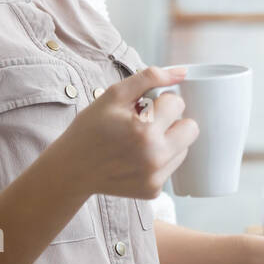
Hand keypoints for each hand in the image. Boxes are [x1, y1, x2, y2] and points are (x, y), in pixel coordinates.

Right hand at [62, 65, 198, 200]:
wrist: (72, 169)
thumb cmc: (90, 129)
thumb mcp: (113, 96)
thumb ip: (149, 78)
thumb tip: (182, 73)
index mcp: (145, 130)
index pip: (177, 103)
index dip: (160, 101)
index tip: (143, 107)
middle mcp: (154, 156)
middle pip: (191, 128)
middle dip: (173, 121)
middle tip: (148, 123)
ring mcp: (155, 177)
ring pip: (184, 147)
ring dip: (168, 140)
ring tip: (140, 141)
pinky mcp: (154, 190)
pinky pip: (172, 166)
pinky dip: (160, 159)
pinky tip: (137, 157)